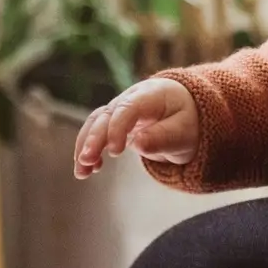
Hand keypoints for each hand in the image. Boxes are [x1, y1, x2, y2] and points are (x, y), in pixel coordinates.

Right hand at [74, 78, 199, 176]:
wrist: (184, 111)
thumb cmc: (187, 120)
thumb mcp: (184, 131)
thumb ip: (163, 137)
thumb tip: (139, 145)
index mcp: (150, 95)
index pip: (127, 108)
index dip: (117, 128)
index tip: (114, 152)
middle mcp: (129, 98)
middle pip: (106, 115)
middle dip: (94, 138)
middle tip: (86, 161)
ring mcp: (119, 109)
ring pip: (95, 123)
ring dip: (85, 145)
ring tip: (81, 172)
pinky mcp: (114, 123)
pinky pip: (97, 133)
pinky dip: (90, 149)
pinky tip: (89, 169)